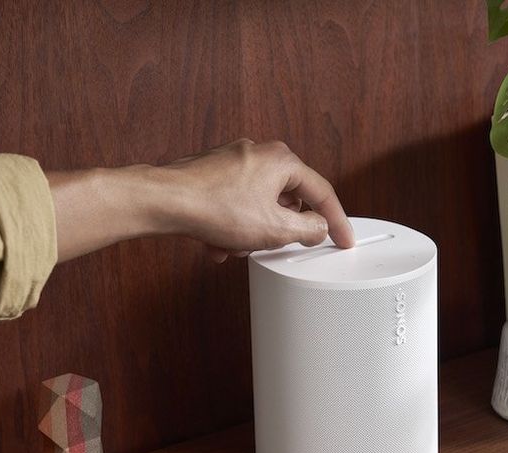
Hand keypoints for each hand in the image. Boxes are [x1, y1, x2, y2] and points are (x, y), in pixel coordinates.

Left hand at [157, 139, 354, 261]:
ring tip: (235, 244)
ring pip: (258, 206)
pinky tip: (217, 243)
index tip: (343, 239)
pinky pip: (234, 205)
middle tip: (271, 245)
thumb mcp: (274, 229)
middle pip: (286, 200)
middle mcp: (259, 154)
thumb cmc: (213, 207)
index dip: (336, 221)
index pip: (322, 193)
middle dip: (277, 230)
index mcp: (282, 160)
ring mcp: (233, 162)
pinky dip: (231, 226)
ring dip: (250, 232)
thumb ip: (306, 230)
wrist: (164, 201)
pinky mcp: (212, 175)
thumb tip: (317, 228)